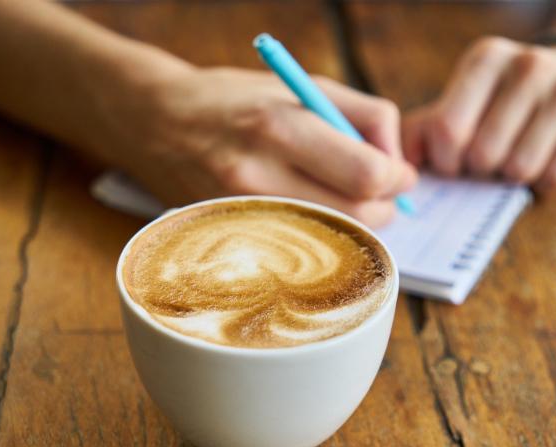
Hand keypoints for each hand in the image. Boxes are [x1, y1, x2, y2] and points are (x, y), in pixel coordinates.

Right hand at [109, 66, 416, 226]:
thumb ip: (364, 116)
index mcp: (278, 127)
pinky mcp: (234, 237)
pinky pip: (299, 250)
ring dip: (355, 222)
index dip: (395, 177)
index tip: (398, 173)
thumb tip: (399, 164)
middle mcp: (257, 177)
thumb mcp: (303, 85)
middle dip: (383, 206)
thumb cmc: (236, 99)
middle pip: (355, 216)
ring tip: (345, 196)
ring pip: (331, 240)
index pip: (365, 174)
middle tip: (381, 191)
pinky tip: (314, 211)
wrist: (156, 124)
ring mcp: (242, 215)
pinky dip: (322, 233)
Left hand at [402, 36, 555, 193]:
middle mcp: (529, 66)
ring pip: (521, 169)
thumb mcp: (464, 96)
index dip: (446, 162)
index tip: (453, 163)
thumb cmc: (505, 97)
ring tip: (513, 160)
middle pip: (484, 155)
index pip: (448, 130)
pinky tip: (544, 162)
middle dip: (479, 172)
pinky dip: (542, 184)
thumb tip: (398, 168)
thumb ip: (424, 128)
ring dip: (510, 179)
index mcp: (486, 59)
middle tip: (486, 164)